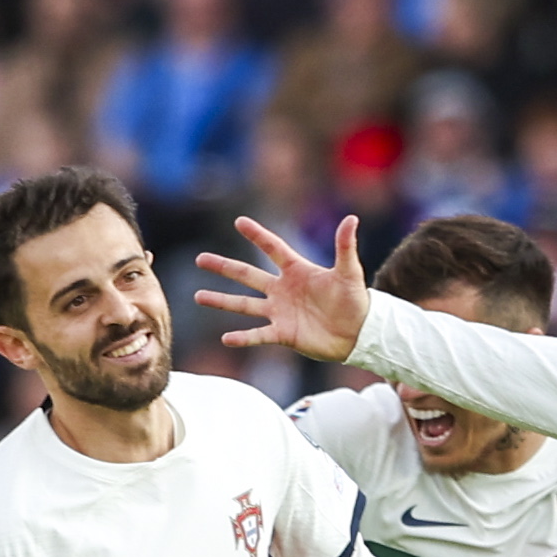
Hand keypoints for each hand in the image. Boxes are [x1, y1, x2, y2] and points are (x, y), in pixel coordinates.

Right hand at [195, 215, 369, 363]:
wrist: (359, 333)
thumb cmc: (355, 300)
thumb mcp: (350, 272)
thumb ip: (345, 246)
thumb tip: (351, 218)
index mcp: (296, 270)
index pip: (273, 248)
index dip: (257, 236)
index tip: (240, 222)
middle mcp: (282, 289)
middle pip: (247, 275)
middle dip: (224, 267)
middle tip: (200, 259)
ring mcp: (280, 312)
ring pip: (244, 305)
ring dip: (221, 301)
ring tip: (198, 296)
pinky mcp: (283, 334)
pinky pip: (258, 335)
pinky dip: (243, 337)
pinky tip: (225, 338)